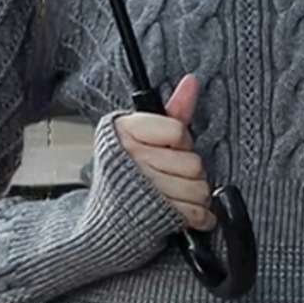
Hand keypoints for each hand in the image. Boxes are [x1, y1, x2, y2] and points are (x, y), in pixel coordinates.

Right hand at [115, 74, 215, 230]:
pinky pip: (197, 213)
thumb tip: (192, 82)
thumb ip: (173, 110)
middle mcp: (133, 159)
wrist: (104, 220)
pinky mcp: (156, 218)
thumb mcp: (145, 136)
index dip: (181, 142)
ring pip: (199, 188)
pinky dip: (198, 216)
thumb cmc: (126, 175)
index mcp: (126, 133)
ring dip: (195, 195)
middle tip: (171, 174)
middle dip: (189, 171)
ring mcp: (144, 189)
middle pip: (193, 162)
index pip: (178, 131)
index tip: (170, 148)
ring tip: (175, 193)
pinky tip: (182, 211)